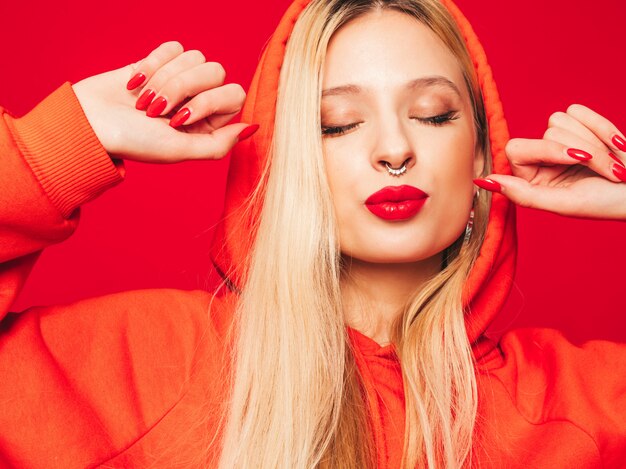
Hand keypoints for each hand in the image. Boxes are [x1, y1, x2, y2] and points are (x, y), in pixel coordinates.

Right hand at [72, 41, 255, 163]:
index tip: (179, 119)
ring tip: (143, 101)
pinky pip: (173, 47)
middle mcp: (198, 100)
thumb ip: (218, 144)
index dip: (208, 101)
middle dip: (182, 88)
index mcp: (209, 123)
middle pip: (215, 71)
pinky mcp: (158, 62)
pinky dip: (153, 63)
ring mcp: (179, 79)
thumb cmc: (134, 142)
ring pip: (194, 56)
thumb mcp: (180, 150)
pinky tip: (136, 82)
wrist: (90, 123)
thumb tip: (252, 127)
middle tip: (156, 111)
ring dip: (164, 78)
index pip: (233, 94)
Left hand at [476, 104, 625, 218]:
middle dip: (584, 149)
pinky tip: (617, 146)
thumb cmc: (607, 203)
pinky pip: (576, 110)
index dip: (550, 150)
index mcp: (530, 181)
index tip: (578, 159)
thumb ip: (523, 195)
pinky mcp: (579, 126)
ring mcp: (560, 142)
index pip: (517, 148)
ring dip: (595, 140)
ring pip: (560, 119)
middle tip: (610, 171)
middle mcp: (540, 161)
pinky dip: (601, 126)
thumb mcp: (564, 203)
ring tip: (614, 164)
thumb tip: (485, 181)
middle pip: (546, 133)